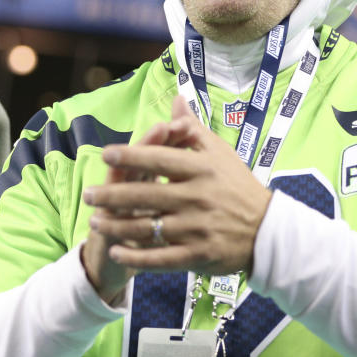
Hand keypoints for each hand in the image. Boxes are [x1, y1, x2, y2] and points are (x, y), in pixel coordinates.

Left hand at [84, 95, 271, 275]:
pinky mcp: (199, 255)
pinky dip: (137, 257)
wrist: (268, 232)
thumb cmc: (237, 186)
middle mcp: (198, 197)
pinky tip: (117, 251)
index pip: (160, 159)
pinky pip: (162, 258)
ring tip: (95, 222)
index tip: (105, 154)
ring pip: (149, 228)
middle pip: (146, 195)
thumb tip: (175, 98)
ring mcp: (198, 228)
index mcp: (202, 169)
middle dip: (112, 195)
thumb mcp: (219, 153)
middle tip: (88, 195)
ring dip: (117, 227)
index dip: (131, 155)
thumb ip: (191, 128)